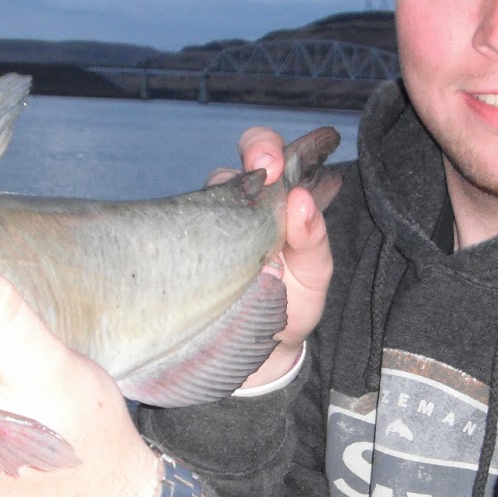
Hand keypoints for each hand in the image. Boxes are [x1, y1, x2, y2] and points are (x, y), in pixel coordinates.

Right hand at [212, 126, 333, 388]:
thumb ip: (314, 239)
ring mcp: (212, 226)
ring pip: (210, 192)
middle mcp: (242, 206)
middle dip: (254, 152)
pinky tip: (204, 248)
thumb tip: (301, 201)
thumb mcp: (315, 273)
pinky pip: (182, 228)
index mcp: (275, 202)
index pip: (269, 156)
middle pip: (238, 162)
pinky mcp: (187, 249)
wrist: (266, 348)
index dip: (269, 148)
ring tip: (241, 225)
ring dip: (224, 197)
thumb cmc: (293, 301)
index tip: (275, 163)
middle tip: (265, 168)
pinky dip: (190, 229)